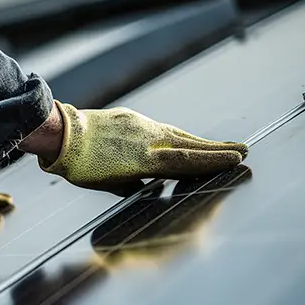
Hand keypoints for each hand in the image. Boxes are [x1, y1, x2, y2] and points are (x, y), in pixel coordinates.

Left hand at [38, 101, 247, 189]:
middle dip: (217, 150)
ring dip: (200, 143)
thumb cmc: (80, 167)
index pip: (186, 161)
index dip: (212, 161)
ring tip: (221, 148)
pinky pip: (161, 128)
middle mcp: (147, 139)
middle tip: (243, 150)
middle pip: (189, 145)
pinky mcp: (132, 118)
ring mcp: (141, 126)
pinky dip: (177, 136)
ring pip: (177, 135)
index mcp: (143, 159)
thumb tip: (147, 187)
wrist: (61, 134)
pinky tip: (183, 139)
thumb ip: (132, 185)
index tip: (236, 158)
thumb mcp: (108, 184)